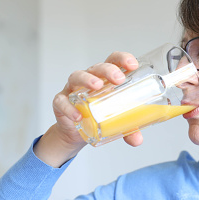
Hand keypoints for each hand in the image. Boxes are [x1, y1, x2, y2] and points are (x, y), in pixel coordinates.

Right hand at [35, 52, 142, 166]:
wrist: (76, 133)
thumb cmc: (98, 117)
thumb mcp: (116, 122)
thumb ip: (128, 129)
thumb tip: (138, 140)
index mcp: (105, 79)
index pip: (113, 60)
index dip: (122, 58)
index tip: (133, 65)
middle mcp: (89, 79)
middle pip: (97, 67)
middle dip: (108, 70)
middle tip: (118, 78)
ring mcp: (73, 89)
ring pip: (77, 76)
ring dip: (87, 79)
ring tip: (97, 86)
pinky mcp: (60, 102)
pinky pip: (62, 102)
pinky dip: (69, 108)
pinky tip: (78, 116)